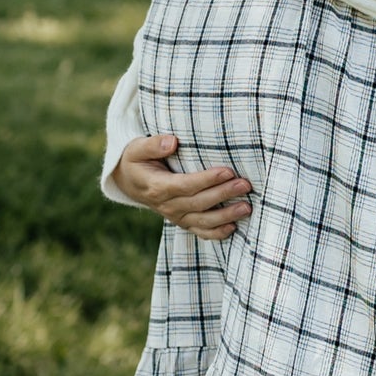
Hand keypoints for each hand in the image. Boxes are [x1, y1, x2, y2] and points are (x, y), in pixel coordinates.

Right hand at [111, 133, 252, 240]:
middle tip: (245, 185)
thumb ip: (153, 144)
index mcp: (157, 187)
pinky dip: (217, 233)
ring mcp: (175, 216)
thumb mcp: (136, 148)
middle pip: (199, 203)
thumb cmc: (136, 161)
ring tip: (246, 207)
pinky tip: (234, 227)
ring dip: (226, 216)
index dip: (207, 180)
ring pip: (203, 220)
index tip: (227, 171)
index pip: (186, 185)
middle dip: (224, 194)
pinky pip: (200, 232)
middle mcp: (166, 205)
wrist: (129, 182)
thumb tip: (172, 142)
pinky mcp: (182, 221)